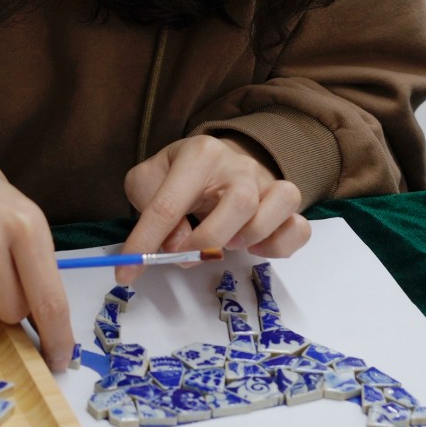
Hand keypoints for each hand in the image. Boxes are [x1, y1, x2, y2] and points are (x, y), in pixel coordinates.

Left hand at [122, 134, 309, 274]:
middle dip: (210, 239)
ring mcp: (267, 184)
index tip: (127, 272)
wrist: (218, 158)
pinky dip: (280, 244)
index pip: (169, 204)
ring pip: (277, 207)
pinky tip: (256, 249)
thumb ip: (150, 206)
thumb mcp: (149, 180)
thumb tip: (175, 245)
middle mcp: (239, 166)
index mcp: (199, 154)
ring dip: (250, 236)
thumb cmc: (180, 173)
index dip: (146, 243)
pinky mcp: (285, 207)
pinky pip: (298, 228)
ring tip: (228, 244)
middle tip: (187, 253)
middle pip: (240, 202)